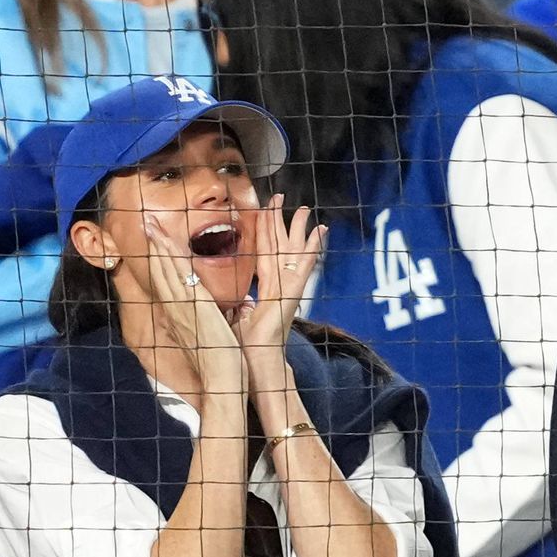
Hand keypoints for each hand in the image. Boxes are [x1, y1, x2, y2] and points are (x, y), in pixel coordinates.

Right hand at [144, 214, 245, 395]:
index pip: (167, 282)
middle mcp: (177, 309)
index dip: (160, 261)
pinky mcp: (193, 306)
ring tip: (149, 223)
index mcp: (182, 316)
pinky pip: (178, 275)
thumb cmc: (221, 363)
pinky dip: (169, 257)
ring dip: (157, 245)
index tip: (156, 242)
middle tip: (145, 222)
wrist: (222, 381)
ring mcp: (183, 306)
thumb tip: (213, 314)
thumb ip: (207, 323)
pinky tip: (164, 242)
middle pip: (160, 271)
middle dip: (153, 246)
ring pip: (165, 269)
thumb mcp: (210, 337)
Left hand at [230, 194, 325, 390]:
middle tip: (280, 197)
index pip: (263, 252)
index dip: (263, 230)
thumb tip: (237, 299)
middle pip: (279, 245)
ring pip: (292, 250)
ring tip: (304, 208)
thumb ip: (239, 304)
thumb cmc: (245, 345)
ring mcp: (289, 287)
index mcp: (265, 288)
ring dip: (298, 228)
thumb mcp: (236, 317)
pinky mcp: (295, 292)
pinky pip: (304, 265)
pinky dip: (313, 248)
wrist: (257, 359)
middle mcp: (279, 285)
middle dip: (279, 220)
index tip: (264, 210)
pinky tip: (320, 232)